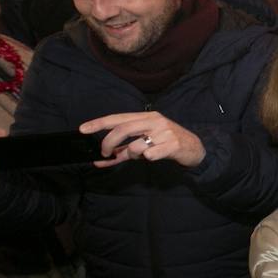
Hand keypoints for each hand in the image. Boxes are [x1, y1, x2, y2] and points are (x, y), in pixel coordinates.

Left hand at [79, 112, 206, 168]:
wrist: (195, 148)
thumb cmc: (166, 143)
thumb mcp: (145, 143)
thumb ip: (123, 151)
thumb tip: (101, 160)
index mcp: (147, 117)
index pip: (118, 118)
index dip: (99, 123)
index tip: (83, 129)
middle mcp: (155, 121)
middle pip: (123, 129)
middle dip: (108, 143)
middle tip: (104, 153)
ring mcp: (164, 132)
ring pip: (136, 145)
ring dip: (131, 154)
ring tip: (139, 156)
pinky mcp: (172, 145)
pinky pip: (150, 155)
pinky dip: (148, 158)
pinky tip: (155, 156)